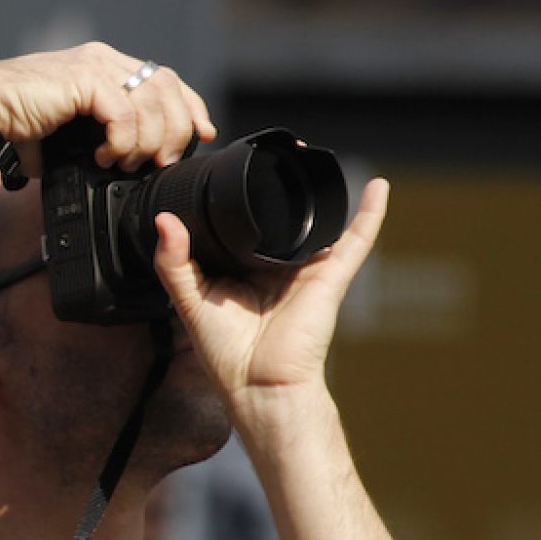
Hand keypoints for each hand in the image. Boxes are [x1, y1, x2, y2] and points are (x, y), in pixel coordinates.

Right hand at [0, 41, 214, 175]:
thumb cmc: (13, 125)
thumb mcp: (68, 135)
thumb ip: (97, 141)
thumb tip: (118, 171)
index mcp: (103, 66)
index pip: (164, 79)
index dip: (190, 107)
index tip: (200, 136)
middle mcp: (103, 59)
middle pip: (167, 87)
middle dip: (177, 129)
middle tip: (164, 162)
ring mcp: (95, 65)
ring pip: (151, 101)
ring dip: (147, 141)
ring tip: (127, 164)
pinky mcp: (84, 78)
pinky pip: (124, 112)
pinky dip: (122, 140)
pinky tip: (103, 156)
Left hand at [153, 177, 389, 435]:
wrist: (260, 385)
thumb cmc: (227, 355)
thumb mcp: (190, 302)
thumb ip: (174, 262)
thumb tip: (163, 219)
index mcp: (240, 270)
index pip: (237, 228)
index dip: (231, 203)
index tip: (218, 170)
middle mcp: (273, 265)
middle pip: (276, 218)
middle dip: (274, 187)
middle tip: (266, 153)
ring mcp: (304, 270)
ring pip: (314, 222)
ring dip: (313, 189)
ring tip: (305, 154)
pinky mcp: (329, 278)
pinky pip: (355, 240)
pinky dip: (370, 214)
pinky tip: (376, 186)